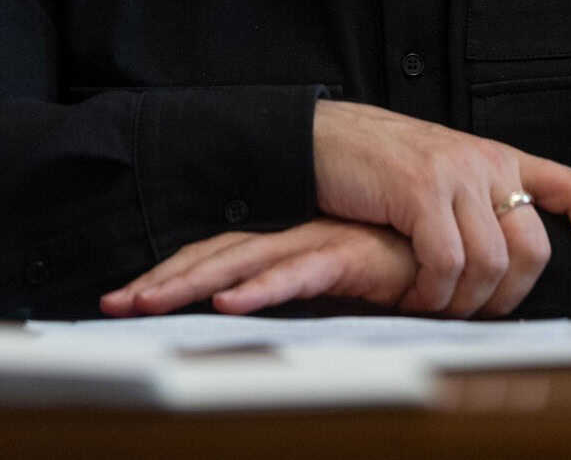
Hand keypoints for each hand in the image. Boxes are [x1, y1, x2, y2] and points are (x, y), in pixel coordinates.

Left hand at [99, 219, 416, 317]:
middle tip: (115, 302)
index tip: (127, 297)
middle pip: (213, 256)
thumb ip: (303, 301)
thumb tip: (262, 331)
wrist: (455, 245)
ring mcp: (315, 243)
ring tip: (148, 301)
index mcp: (286, 245)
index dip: (172, 275)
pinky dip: (261, 287)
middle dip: (163, 279)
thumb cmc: (400, 267)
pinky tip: (231, 302)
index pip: (215, 257)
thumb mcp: (338, 290)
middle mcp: (292, 239)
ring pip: (241, 262)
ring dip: (193, 282)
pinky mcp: (346, 255)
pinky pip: (296, 272)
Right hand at [311, 100, 570, 315]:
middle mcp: (484, 161)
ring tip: (433, 306)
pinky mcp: (420, 190)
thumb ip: (477, 205)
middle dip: (509, 297)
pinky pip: (447, 263)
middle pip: (533, 249)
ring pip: (491, 263)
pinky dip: (433, 293)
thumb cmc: (374, 168)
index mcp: (497, 157)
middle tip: (473, 313)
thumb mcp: (441, 176)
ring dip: (463, 302)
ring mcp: (454, 173)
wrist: (319, 138)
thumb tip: (506, 265)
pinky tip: (413, 296)